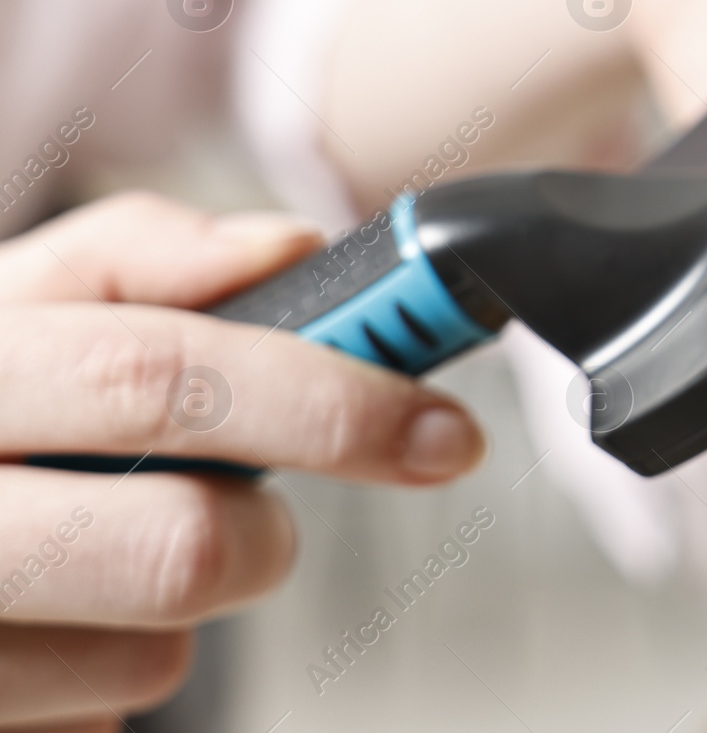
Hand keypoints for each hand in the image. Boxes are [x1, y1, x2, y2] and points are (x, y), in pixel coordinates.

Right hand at [0, 194, 484, 728]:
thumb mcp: (7, 309)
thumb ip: (134, 257)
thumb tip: (286, 247)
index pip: (161, 379)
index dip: (326, 401)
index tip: (438, 428)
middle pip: (179, 547)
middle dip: (263, 536)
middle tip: (266, 522)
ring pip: (154, 657)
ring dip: (180, 610)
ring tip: (108, 556)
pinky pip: (104, 724)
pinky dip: (109, 677)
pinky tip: (57, 624)